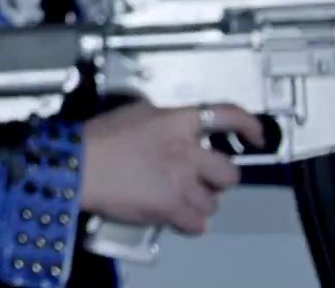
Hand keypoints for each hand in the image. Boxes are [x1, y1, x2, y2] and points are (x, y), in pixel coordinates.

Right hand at [81, 100, 266, 236]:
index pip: (230, 117)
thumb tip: (178, 123)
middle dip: (219, 178)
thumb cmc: (97, 138)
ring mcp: (181, 182)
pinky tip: (175, 214)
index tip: (257, 136)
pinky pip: (199, 224)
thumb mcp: (135, 111)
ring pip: (214, 202)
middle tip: (201, 177)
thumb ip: (165, 117)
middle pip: (230, 172)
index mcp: (178, 121)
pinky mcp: (170, 207)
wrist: (76, 165)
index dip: (251, 127)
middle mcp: (186, 151)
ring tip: (179, 196)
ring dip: (200, 201)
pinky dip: (189, 222)